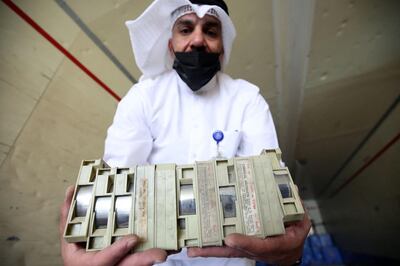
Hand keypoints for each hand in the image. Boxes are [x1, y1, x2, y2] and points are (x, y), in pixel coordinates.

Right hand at [60, 186, 166, 265]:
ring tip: (170, 249)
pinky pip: (142, 264)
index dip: (117, 251)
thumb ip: (68, 216)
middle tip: (161, 253)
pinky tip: (172, 247)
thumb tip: (71, 190)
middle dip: (143, 261)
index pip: (101, 261)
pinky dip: (155, 256)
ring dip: (153, 259)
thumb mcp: (68, 237)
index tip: (133, 238)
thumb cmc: (79, 255)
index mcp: (86, 263)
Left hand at [188, 214, 310, 264]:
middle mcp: (259, 250)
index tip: (231, 239)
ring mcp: (248, 250)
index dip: (246, 243)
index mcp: (277, 245)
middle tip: (196, 249)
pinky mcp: (242, 247)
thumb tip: (292, 190)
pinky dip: (212, 247)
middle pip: (235, 252)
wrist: (290, 252)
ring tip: (191, 247)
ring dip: (209, 250)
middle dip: (215, 250)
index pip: (260, 246)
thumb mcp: (301, 224)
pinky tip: (197, 245)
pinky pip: (226, 247)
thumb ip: (296, 209)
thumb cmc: (293, 236)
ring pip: (227, 251)